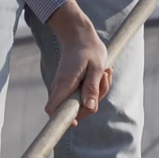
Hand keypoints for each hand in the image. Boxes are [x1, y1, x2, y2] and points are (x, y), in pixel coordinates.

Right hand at [45, 0, 110, 125]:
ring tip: (106, 74)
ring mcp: (64, 87)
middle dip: (92, 102)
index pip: (52, 109)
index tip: (76, 121)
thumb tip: (89, 108)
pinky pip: (82, 94)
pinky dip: (94, 89)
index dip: (61, 119)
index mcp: (64, 84)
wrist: (79, 36)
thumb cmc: (89, 49)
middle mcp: (60, 87)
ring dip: (97, 93)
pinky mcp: (70, 85)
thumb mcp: (96, 68)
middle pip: (73, 109)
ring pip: (80, 101)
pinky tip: (102, 74)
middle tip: (104, 81)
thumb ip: (92, 88)